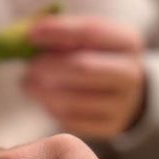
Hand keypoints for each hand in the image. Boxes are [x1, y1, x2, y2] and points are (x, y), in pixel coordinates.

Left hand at [22, 15, 146, 139]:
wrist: (127, 93)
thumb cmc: (98, 58)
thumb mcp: (90, 39)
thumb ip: (62, 34)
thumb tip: (28, 35)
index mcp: (128, 42)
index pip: (90, 32)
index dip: (58, 32)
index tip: (31, 34)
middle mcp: (130, 73)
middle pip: (83, 67)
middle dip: (49, 66)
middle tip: (29, 67)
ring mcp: (122, 104)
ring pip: (73, 99)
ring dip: (43, 92)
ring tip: (28, 84)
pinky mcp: (109, 127)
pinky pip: (71, 120)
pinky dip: (51, 109)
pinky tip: (44, 100)